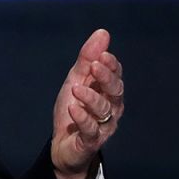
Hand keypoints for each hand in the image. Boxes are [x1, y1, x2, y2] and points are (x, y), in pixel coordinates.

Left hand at [50, 28, 123, 178]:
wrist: (63, 145)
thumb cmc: (73, 110)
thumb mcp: (76, 80)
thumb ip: (87, 59)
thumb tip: (103, 32)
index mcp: (109, 92)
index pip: (115, 76)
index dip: (111, 66)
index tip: (102, 55)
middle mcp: (111, 109)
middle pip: (115, 91)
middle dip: (106, 78)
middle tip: (95, 66)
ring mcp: (103, 126)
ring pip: (103, 110)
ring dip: (90, 97)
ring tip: (76, 89)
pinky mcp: (91, 141)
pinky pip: (90, 129)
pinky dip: (82, 117)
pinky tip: (73, 108)